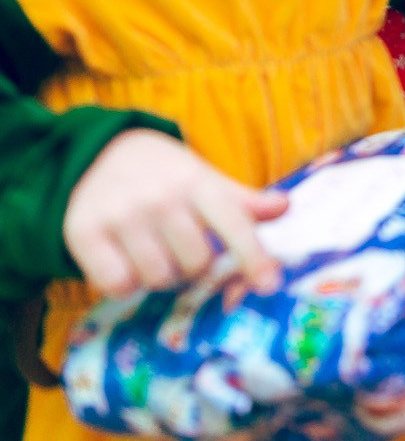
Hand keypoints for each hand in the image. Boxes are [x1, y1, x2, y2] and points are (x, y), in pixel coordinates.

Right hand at [63, 130, 287, 298]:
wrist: (100, 155)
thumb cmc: (166, 177)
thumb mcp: (206, 180)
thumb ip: (243, 201)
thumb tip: (284, 207)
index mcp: (199, 184)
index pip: (234, 225)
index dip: (254, 258)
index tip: (270, 285)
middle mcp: (161, 199)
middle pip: (196, 264)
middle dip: (195, 267)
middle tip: (183, 250)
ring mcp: (122, 216)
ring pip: (158, 278)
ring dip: (162, 276)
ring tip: (155, 252)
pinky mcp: (84, 233)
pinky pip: (117, 285)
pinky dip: (125, 283)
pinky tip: (126, 261)